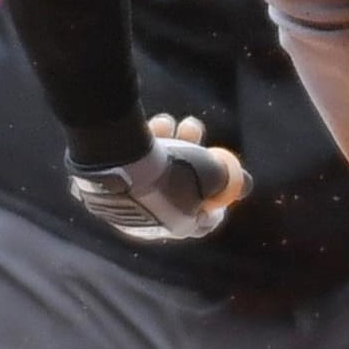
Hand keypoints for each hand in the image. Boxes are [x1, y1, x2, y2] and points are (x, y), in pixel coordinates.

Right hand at [66, 114, 250, 242]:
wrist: (116, 160)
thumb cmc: (171, 169)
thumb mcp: (211, 173)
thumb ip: (231, 180)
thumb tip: (248, 185)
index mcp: (175, 227)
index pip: (202, 221)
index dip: (215, 198)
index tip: (221, 177)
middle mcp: (147, 222)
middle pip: (178, 187)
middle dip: (190, 154)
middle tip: (192, 128)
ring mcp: (121, 207)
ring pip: (152, 171)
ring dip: (166, 142)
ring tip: (166, 121)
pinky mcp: (100, 190)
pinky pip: (127, 167)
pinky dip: (138, 147)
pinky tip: (142, 131)